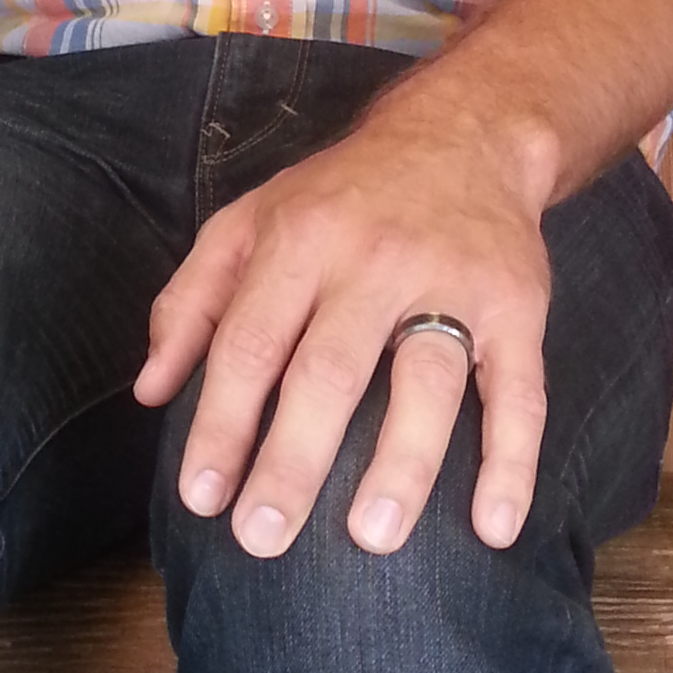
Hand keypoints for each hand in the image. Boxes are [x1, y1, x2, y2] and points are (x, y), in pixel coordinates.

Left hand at [133, 98, 552, 559]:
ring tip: (371, 539)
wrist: (464, 133)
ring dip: (401, 464)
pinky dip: (512, 462)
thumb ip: (192, 302)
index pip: (249, 344)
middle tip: (263, 538)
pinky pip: (520, 391)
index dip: (221, 424)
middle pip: (330, 371)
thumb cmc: (338, 196)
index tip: (200, 498)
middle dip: (293, 460)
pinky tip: (493, 528)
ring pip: (427, 381)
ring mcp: (452, 283)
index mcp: (299, 241)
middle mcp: (374, 260)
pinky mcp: (518, 306)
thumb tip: (152, 390)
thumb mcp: (248, 222)